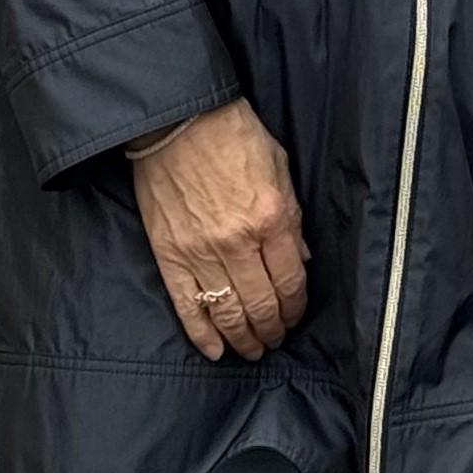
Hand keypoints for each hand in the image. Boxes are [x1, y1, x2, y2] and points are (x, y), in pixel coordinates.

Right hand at [130, 99, 309, 361]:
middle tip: (276, 340)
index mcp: (272, 218)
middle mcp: (239, 242)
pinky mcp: (169, 256)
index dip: (296, 306)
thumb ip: (293, 217)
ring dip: (243, 337)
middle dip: (273, 328)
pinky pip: (186, 306)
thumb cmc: (234, 136)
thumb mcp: (280, 168)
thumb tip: (303, 257)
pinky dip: (201, 333)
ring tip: (252, 350)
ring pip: (227, 311)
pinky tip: (214, 350)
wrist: (179, 122)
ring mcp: (201, 252)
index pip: (291, 280)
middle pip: (261, 303)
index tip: (297, 317)